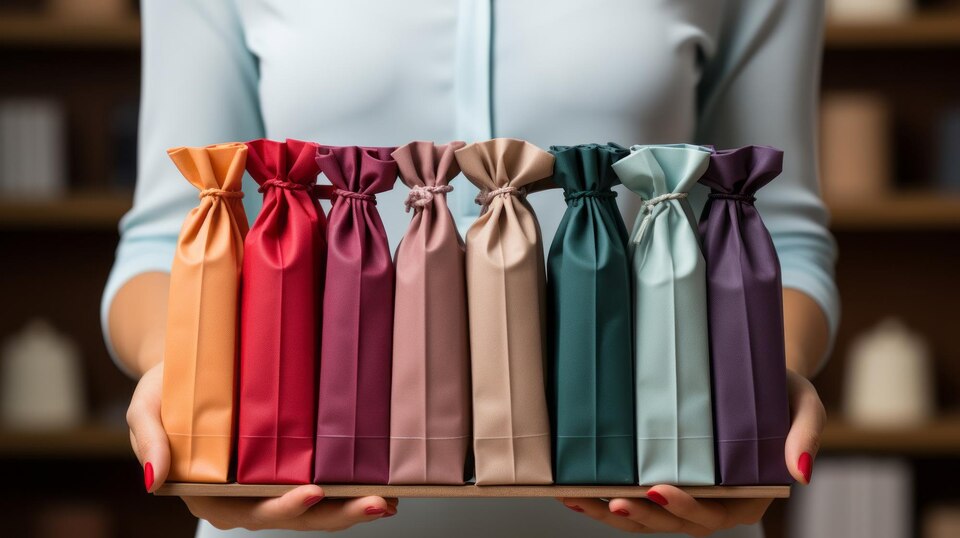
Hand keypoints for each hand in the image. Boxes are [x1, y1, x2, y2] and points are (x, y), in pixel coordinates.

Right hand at [126, 362, 397, 530]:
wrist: (188, 361)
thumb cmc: (166, 386)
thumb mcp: (145, 407)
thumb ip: (150, 440)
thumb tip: (154, 480)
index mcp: (211, 492)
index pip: (251, 511)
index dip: (284, 507)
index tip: (313, 492)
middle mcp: (245, 494)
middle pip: (295, 515)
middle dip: (336, 514)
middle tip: (375, 504)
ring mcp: (271, 479)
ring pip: (316, 505)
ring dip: (352, 505)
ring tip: (388, 499)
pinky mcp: (292, 459)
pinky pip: (324, 478)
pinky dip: (351, 483)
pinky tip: (382, 481)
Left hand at [559, 370, 824, 535]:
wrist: (755, 371)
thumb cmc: (780, 389)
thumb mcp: (804, 405)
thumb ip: (805, 435)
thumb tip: (802, 472)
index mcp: (748, 492)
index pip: (715, 514)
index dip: (685, 509)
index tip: (658, 490)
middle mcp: (713, 499)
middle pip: (674, 523)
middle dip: (642, 517)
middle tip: (613, 501)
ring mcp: (685, 490)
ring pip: (647, 516)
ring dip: (612, 512)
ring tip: (579, 499)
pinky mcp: (662, 474)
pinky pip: (633, 494)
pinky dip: (604, 496)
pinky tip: (574, 490)